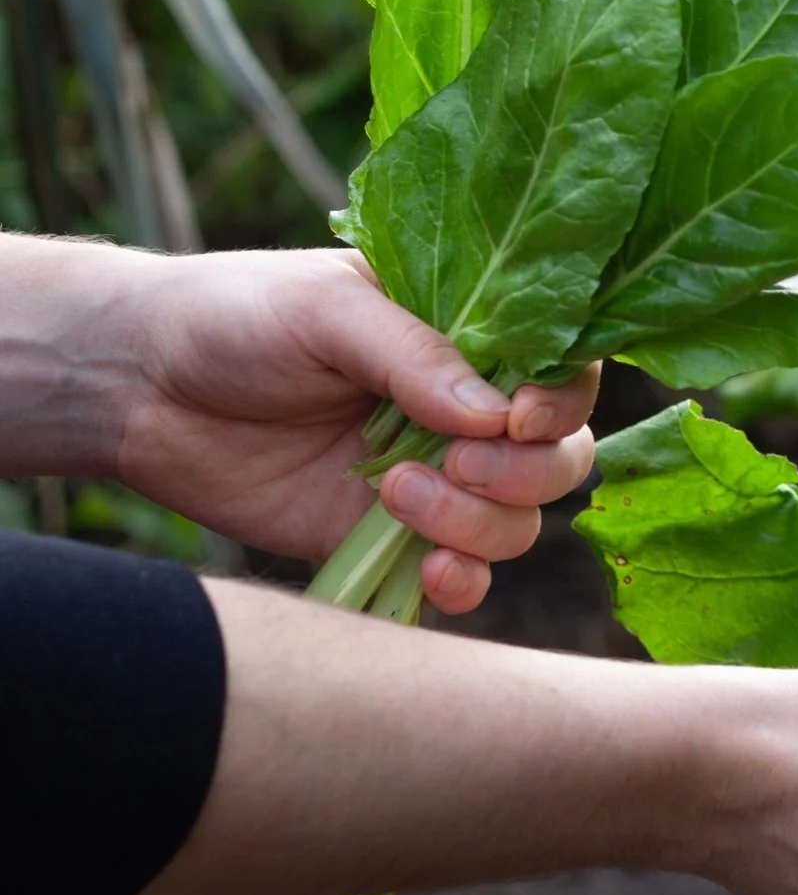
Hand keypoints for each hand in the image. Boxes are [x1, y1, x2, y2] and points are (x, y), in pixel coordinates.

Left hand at [105, 247, 597, 612]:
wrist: (136, 385)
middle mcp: (466, 411)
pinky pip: (459, 577)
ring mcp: (434, 479)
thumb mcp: (327, 310)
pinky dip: (462, 584)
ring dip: (477, 523)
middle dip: (522, 472)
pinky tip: (427, 572)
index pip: (564, 369)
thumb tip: (493, 415)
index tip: (518, 417)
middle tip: (452, 461)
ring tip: (393, 495)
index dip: (561, 400)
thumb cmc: (236, 316)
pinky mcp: (386, 539)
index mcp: (470, 335)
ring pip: (517, 523)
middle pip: (559, 458)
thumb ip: (413, 356)